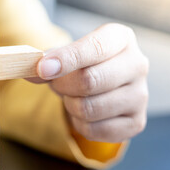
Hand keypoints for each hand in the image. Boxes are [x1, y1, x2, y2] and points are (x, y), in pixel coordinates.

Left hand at [36, 23, 148, 142]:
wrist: (104, 85)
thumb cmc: (84, 64)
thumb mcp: (66, 54)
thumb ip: (47, 60)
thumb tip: (28, 70)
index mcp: (121, 38)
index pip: (95, 48)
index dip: (66, 59)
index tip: (42, 68)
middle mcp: (137, 64)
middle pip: (90, 80)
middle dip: (62, 85)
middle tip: (56, 84)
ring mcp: (141, 96)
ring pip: (90, 108)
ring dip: (70, 105)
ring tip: (73, 96)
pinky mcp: (136, 122)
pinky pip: (94, 130)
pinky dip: (79, 123)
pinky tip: (83, 112)